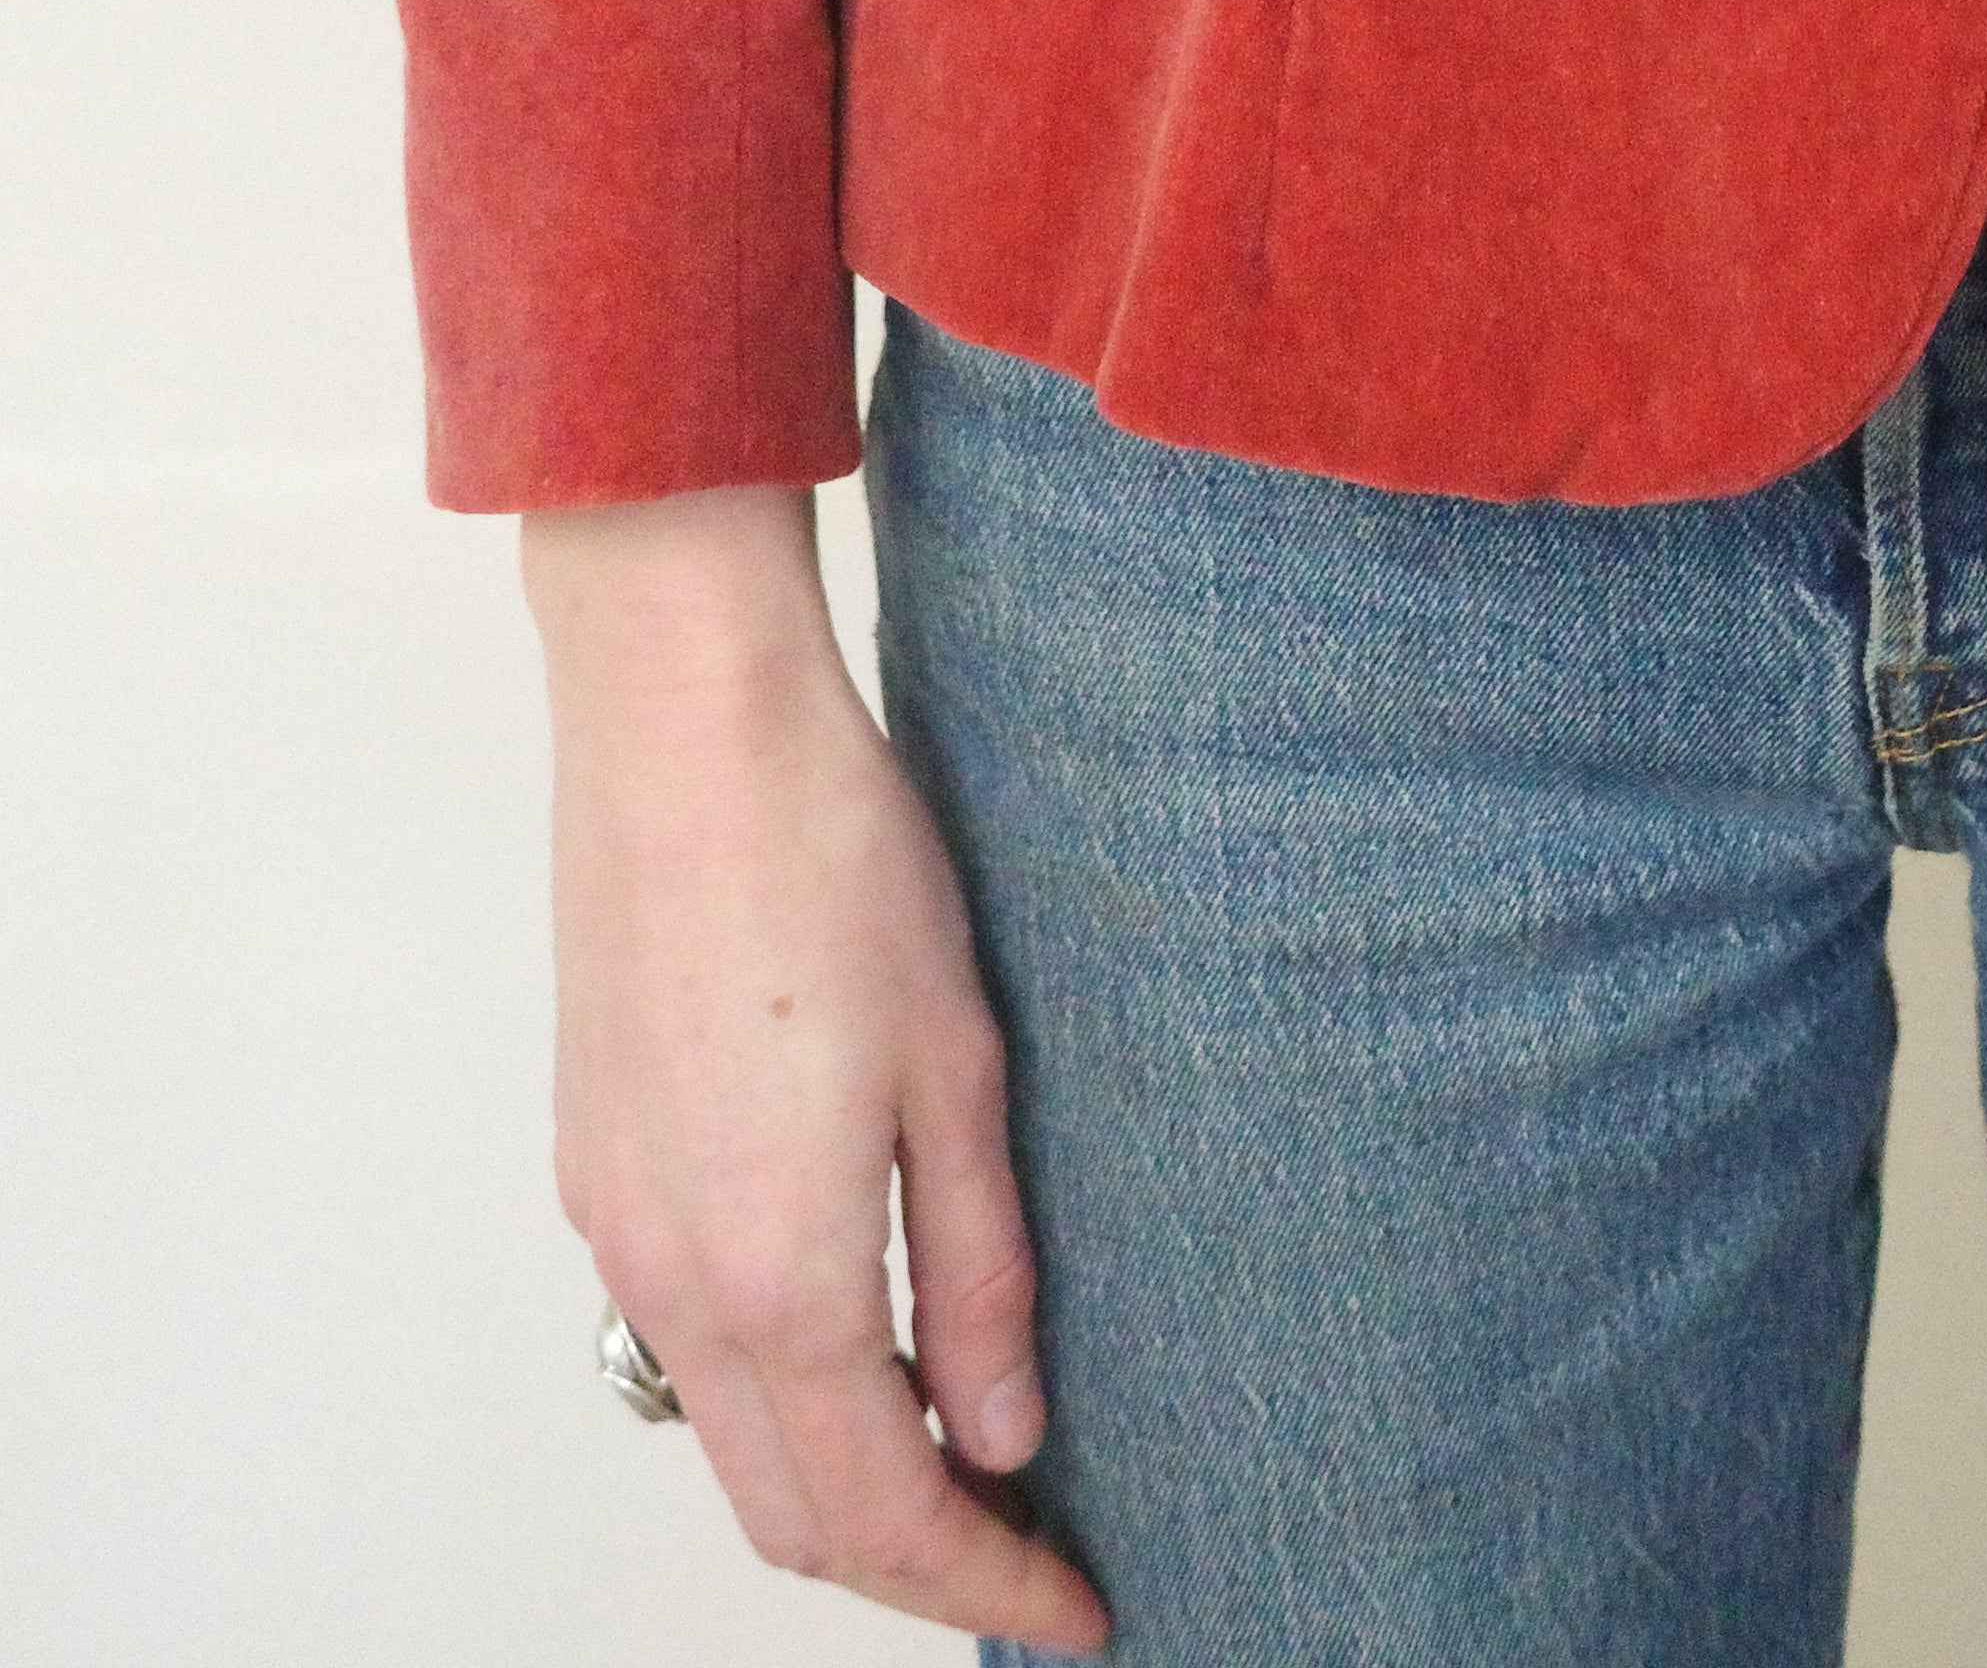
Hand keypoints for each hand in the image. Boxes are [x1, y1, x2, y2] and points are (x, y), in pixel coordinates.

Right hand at [528, 485, 1109, 1651]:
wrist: (683, 726)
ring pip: (725, 1435)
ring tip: (959, 1451)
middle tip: (1028, 1552)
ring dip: (834, 1481)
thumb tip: (1004, 1430)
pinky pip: (681, 1341)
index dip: (985, 1584)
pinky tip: (857, 1334)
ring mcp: (618, 1227)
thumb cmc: (830, 863)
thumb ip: (979, 1272)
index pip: (886, 1511)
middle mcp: (675, 1280)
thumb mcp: (959, 1070)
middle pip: (789, 1510)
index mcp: (780, 1276)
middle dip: (909, 1560)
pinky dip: (773, 1392)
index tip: (1071, 1611)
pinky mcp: (597, 1165)